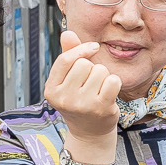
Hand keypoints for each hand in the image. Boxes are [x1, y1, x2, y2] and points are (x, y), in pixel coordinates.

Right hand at [45, 31, 122, 146]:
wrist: (90, 132)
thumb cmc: (79, 100)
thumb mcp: (69, 80)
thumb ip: (69, 55)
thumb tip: (67, 32)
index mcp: (51, 89)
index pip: (66, 59)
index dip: (81, 49)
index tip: (93, 48)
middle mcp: (64, 99)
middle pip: (84, 64)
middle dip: (92, 68)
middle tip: (91, 83)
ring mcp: (82, 105)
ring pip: (100, 70)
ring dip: (104, 76)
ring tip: (99, 90)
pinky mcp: (101, 108)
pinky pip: (113, 80)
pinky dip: (114, 83)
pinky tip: (109, 93)